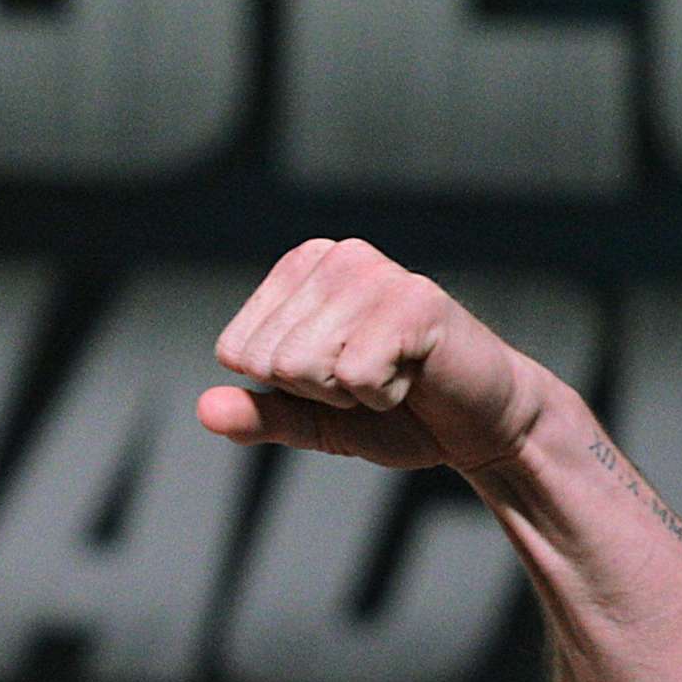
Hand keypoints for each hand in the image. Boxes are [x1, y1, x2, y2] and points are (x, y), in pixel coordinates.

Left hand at [196, 238, 546, 471]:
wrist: (477, 424)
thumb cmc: (394, 411)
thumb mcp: (310, 418)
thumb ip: (257, 414)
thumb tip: (204, 409)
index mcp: (298, 270)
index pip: (236, 351)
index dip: (285, 385)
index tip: (337, 374)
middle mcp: (334, 257)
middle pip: (269, 360)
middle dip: (318, 391)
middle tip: (371, 378)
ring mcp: (375, 272)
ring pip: (304, 366)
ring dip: (351, 393)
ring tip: (393, 373)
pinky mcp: (415, 301)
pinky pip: (354, 375)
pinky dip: (383, 395)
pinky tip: (414, 374)